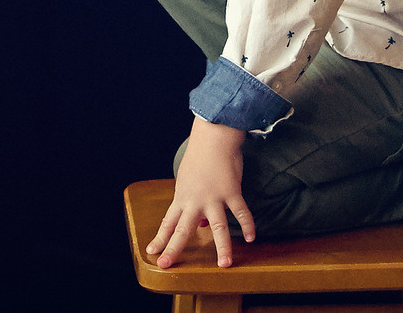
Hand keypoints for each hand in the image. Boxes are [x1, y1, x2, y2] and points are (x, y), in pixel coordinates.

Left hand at [148, 118, 253, 268]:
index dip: (160, 238)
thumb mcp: (188, 179)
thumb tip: (202, 225)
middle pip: (183, 229)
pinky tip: (251, 238)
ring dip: (222, 247)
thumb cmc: (200, 156)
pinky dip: (248, 225)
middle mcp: (195, 200)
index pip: (167, 222)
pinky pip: (241, 213)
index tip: (151, 252)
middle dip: (174, 248)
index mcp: (182, 197)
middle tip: (166, 265)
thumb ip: (191, 201)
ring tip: (224, 264)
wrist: (213, 135)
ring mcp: (214, 197)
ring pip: (217, 227)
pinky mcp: (231, 191)